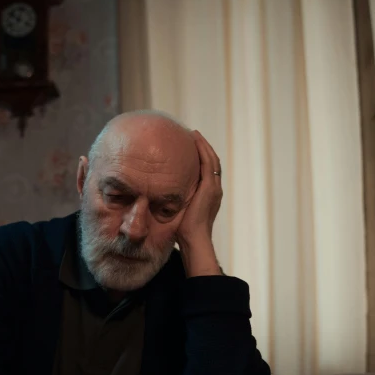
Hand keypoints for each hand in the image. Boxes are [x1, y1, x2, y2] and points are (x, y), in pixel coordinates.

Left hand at [177, 131, 222, 248]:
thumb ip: (175, 201)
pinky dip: (202, 150)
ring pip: (211, 160)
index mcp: (210, 195)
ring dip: (203, 145)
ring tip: (194, 134)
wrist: (193, 240)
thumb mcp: (180, 211)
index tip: (192, 147)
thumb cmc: (183, 232)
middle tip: (194, 136)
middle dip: (204, 148)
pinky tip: (194, 141)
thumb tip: (159, 196)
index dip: (202, 158)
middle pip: (212, 162)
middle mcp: (215, 189)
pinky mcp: (209, 187)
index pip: (208, 171)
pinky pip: (208, 163)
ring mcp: (213, 188)